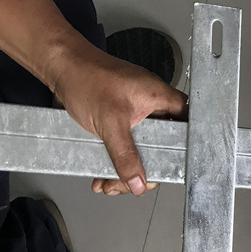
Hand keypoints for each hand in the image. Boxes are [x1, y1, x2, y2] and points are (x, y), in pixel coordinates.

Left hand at [50, 39, 187, 195]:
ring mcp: (140, 114)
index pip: (189, 128)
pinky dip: (117, 161)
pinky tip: (104, 174)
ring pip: (145, 150)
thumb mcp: (110, 122)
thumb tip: (138, 182)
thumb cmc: (87, 77)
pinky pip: (129, 146)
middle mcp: (155, 107)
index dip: (184, 152)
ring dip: (127, 170)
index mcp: (162, 99)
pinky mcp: (124, 120)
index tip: (169, 170)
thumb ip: (125, 155)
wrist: (61, 67)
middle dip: (146, 170)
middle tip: (131, 184)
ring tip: (110, 183)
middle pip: (166, 146)